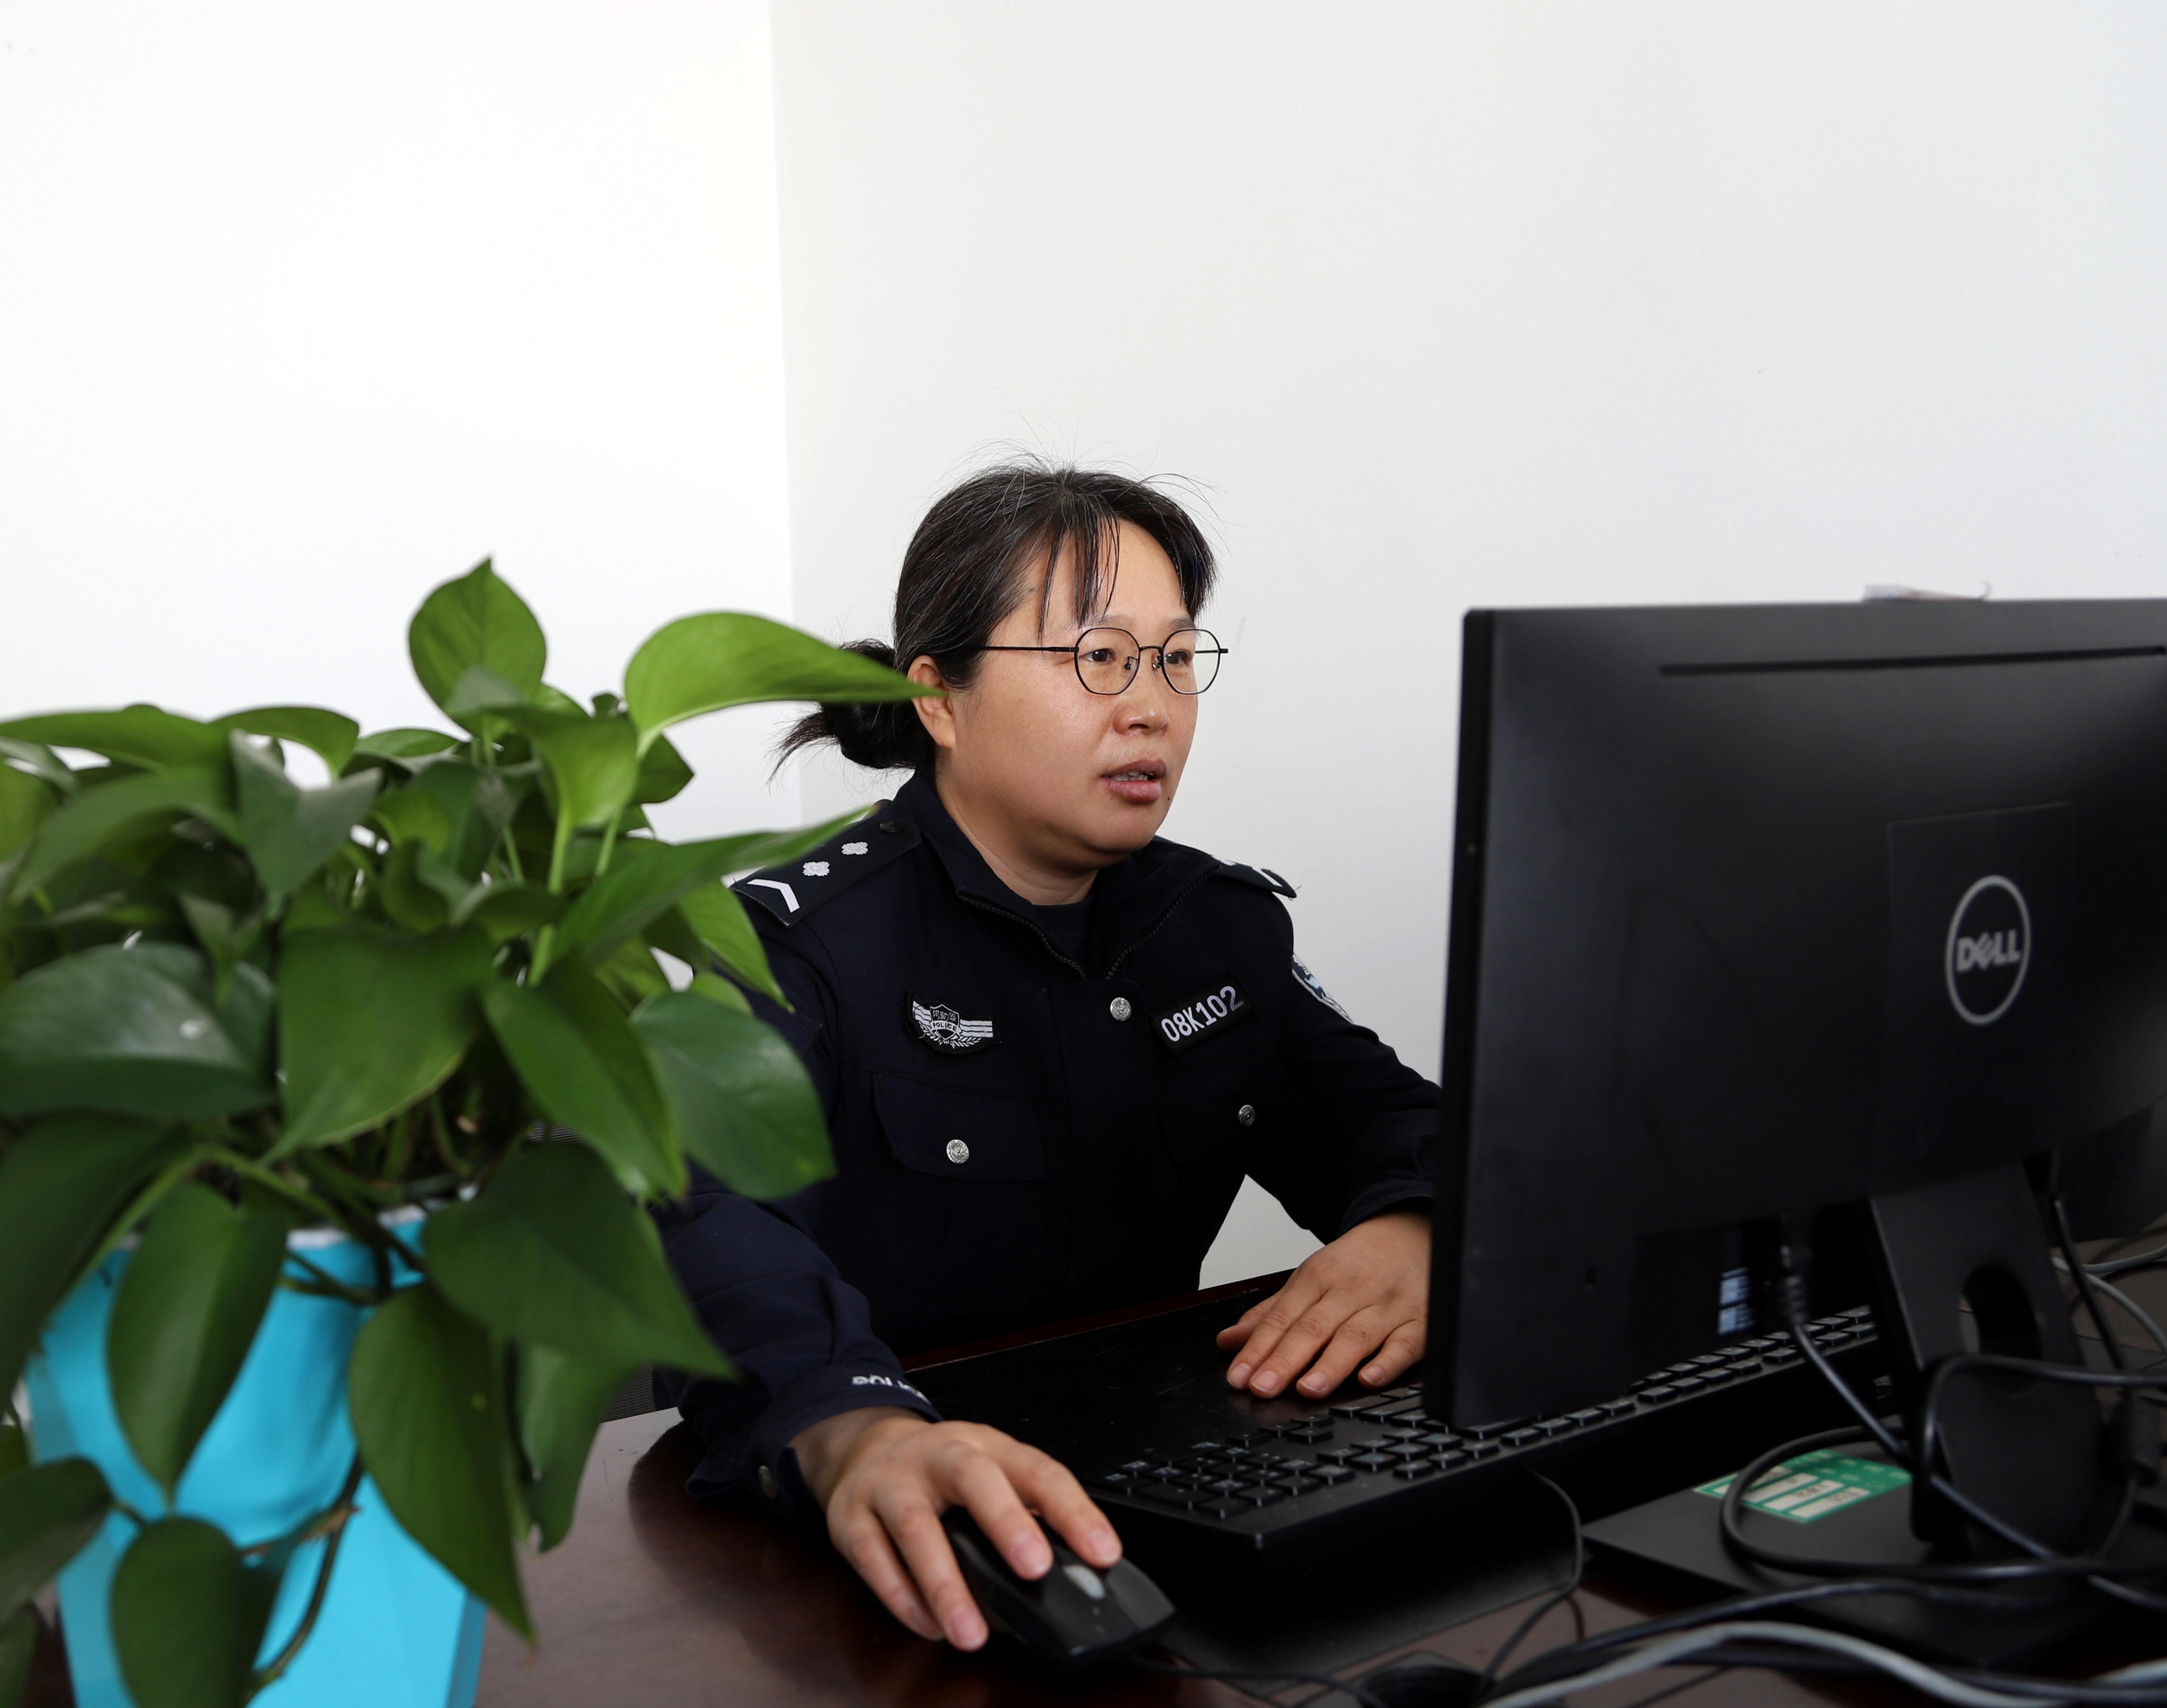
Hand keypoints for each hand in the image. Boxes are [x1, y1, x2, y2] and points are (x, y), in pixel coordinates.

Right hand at [791, 1407, 1121, 1649]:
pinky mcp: (851, 1515)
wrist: (864, 1447)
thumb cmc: (940, 1472)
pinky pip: (873, 1557)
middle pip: (974, 1478)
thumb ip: (1024, 1515)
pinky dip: (900, 1596)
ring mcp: (890, 1482)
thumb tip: (1067, 1574)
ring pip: (915, 1525)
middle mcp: (938, 1457)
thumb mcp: (989, 1476)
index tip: (1101, 1551)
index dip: (1072, 1510)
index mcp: (986, 1447)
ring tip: (971, 1631)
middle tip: (1034, 1569)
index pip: (1037, 1471)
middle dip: (1006, 1522)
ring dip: (945, 1582)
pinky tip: (928, 1624)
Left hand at [1214, 1207, 1429, 1399]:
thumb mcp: (1311, 1278)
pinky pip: (1405, 1344)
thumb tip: (1229, 1342)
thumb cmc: (1357, 1264)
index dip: (1258, 1349)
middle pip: (1314, 1328)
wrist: (1410, 1233)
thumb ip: (1271, 1314)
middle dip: (1285, 1360)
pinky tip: (1369, 1379)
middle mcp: (1351, 1290)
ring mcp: (1387, 1305)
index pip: (1282, 1317)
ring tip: (1307, 1389)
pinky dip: (1388, 1362)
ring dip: (1331, 1364)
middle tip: (1262, 1387)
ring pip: (1356, 1336)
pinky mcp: (1419, 1321)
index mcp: (1319, 1276)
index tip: (1239, 1376)